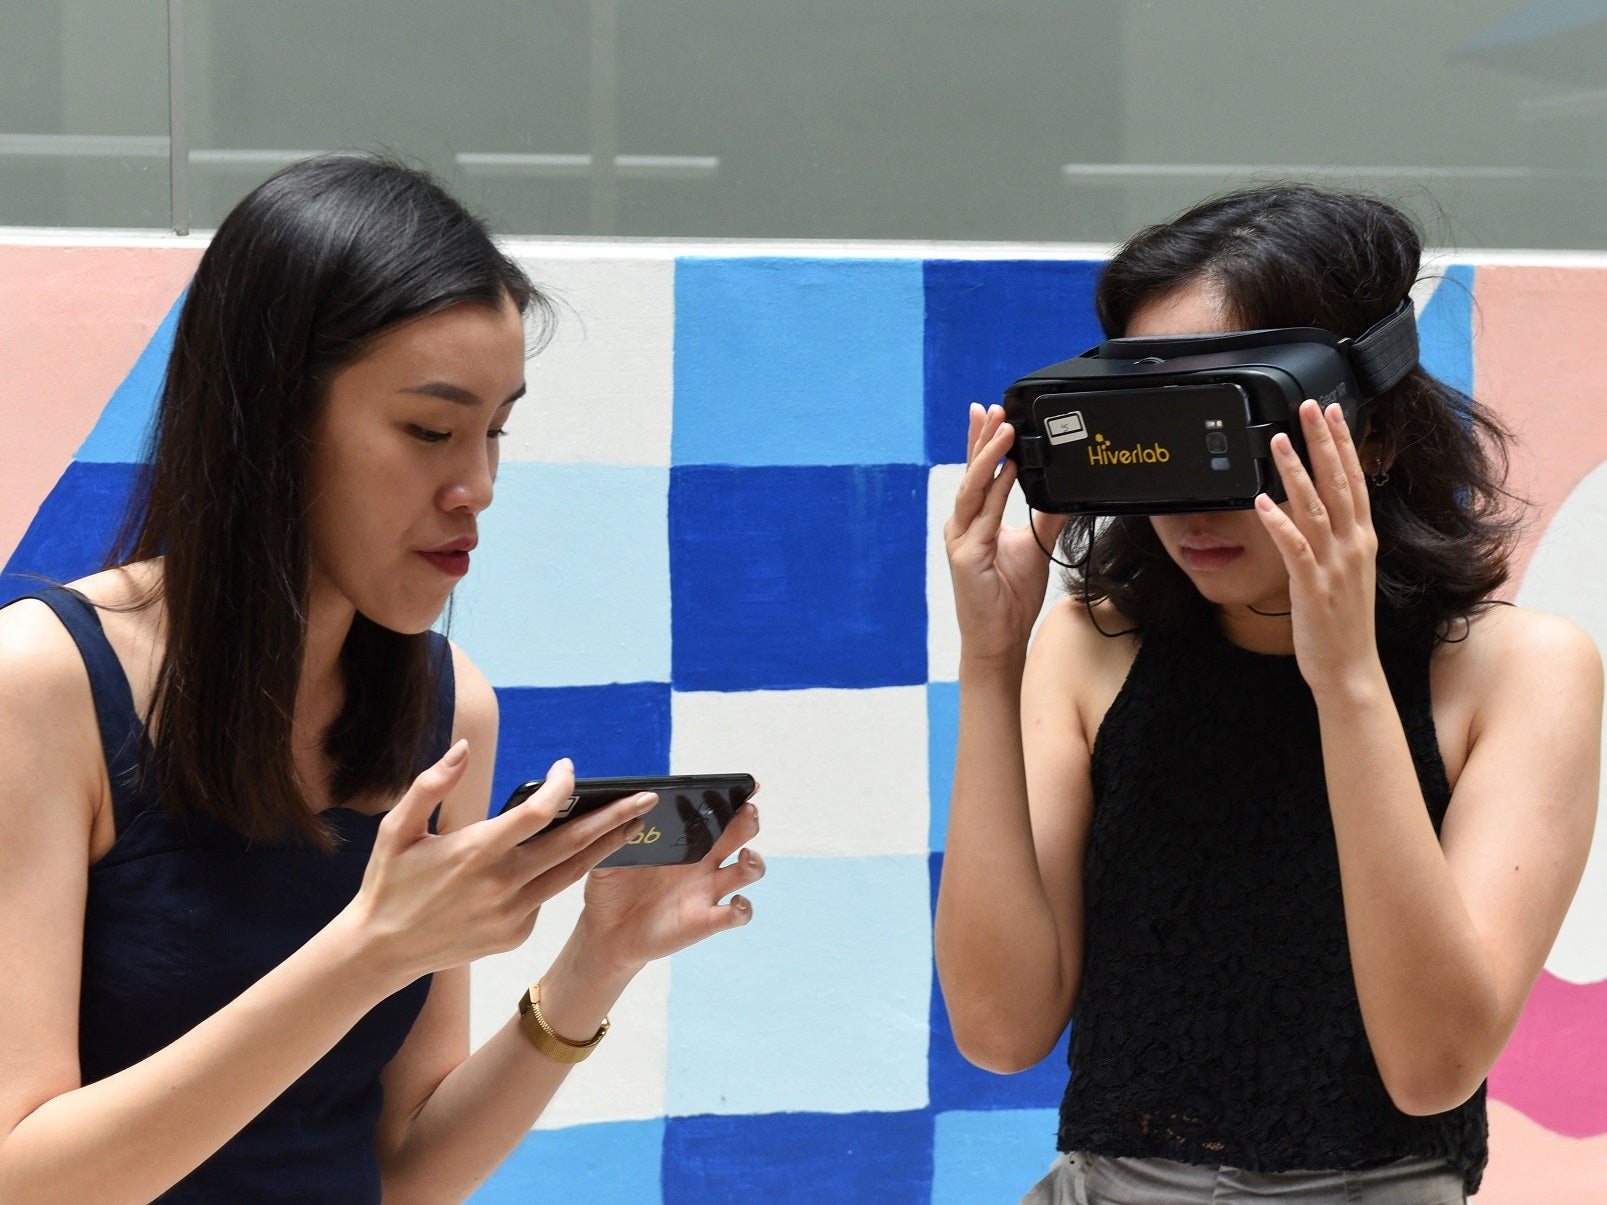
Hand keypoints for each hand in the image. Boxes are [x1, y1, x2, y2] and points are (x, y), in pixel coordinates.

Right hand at [347, 744, 655, 984]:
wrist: (381, 951)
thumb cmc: (389, 882)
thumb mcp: (396, 828)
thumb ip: (430, 784)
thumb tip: (462, 748)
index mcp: (475, 852)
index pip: (536, 814)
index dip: (560, 788)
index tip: (567, 769)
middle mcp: (501, 885)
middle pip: (572, 845)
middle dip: (614, 819)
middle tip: (646, 799)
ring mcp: (513, 914)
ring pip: (571, 874)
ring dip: (605, 847)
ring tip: (633, 824)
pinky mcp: (516, 935)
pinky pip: (545, 898)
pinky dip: (558, 875)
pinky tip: (566, 858)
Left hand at [573, 801, 763, 974]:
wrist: (605, 931)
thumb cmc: (611, 887)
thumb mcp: (609, 855)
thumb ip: (616, 833)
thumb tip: (625, 807)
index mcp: (684, 841)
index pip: (715, 814)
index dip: (735, 798)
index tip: (748, 786)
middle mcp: (703, 863)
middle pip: (739, 835)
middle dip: (747, 821)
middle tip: (746, 811)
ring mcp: (707, 891)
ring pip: (747, 871)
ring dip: (754, 862)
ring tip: (745, 856)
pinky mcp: (706, 920)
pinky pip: (736, 914)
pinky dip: (743, 908)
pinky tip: (737, 902)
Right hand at [943, 403, 1067, 663]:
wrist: (999, 639)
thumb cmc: (1010, 598)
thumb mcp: (1034, 546)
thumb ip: (1046, 517)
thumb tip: (1063, 491)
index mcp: (974, 521)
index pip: (980, 474)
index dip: (982, 443)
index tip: (990, 412)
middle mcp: (963, 525)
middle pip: (972, 473)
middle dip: (981, 438)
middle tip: (990, 407)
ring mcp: (960, 539)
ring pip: (974, 488)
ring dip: (988, 456)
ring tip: (1002, 428)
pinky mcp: (964, 555)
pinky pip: (984, 515)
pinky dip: (997, 489)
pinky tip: (1009, 470)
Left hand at [1253, 400, 1383, 694]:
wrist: (1350, 669)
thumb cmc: (1342, 622)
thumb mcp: (1345, 571)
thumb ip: (1336, 536)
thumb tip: (1318, 507)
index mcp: (1362, 540)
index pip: (1355, 480)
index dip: (1343, 444)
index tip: (1331, 412)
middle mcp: (1353, 547)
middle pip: (1339, 484)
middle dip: (1323, 443)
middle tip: (1309, 407)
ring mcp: (1335, 567)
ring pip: (1315, 509)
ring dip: (1296, 473)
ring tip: (1277, 442)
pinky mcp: (1313, 588)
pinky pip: (1295, 549)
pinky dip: (1279, 524)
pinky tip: (1262, 503)